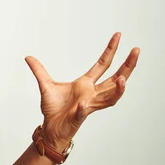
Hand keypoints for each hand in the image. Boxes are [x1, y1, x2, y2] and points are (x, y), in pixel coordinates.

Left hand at [25, 33, 139, 149]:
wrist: (50, 128)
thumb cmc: (53, 109)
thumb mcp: (45, 85)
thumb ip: (39, 70)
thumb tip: (28, 57)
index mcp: (86, 84)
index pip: (102, 65)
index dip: (111, 51)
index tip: (118, 36)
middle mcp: (92, 94)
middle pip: (115, 79)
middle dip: (127, 66)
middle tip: (136, 51)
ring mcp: (88, 105)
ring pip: (109, 98)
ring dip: (117, 90)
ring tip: (122, 80)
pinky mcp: (79, 117)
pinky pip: (83, 111)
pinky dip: (83, 108)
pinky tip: (83, 104)